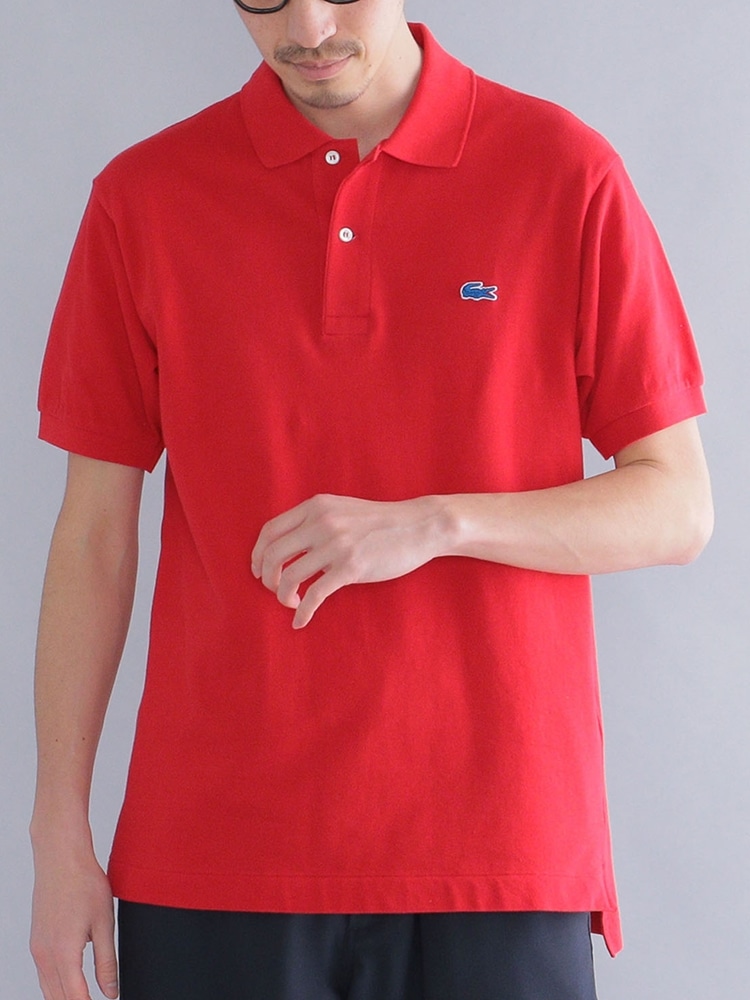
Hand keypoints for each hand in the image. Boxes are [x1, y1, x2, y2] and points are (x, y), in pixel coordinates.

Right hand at [30, 844, 118, 999]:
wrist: (61, 858)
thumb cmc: (84, 883)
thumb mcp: (104, 923)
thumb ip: (107, 961)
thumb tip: (111, 991)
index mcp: (64, 952)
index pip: (75, 997)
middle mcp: (45, 955)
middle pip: (58, 998)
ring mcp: (37, 949)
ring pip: (48, 989)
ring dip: (65, 997)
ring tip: (85, 997)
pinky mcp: (36, 942)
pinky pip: (43, 974)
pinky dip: (56, 985)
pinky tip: (71, 983)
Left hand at [251, 494, 446, 627]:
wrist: (419, 525)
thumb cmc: (381, 522)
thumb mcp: (342, 510)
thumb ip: (315, 521)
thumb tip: (287, 546)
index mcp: (315, 507)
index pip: (270, 531)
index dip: (258, 555)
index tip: (259, 571)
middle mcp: (321, 523)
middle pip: (273, 556)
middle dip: (267, 579)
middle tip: (274, 590)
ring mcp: (336, 545)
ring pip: (288, 577)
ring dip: (282, 596)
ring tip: (291, 603)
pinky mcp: (350, 567)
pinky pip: (314, 595)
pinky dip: (302, 612)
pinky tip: (300, 621)